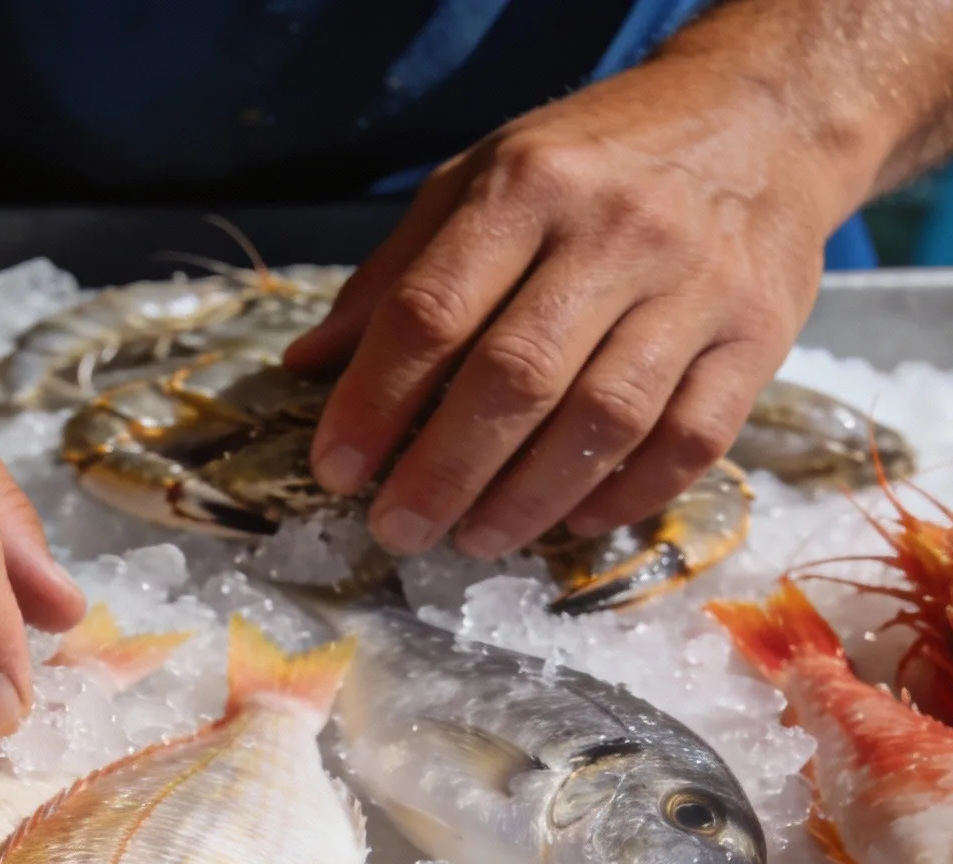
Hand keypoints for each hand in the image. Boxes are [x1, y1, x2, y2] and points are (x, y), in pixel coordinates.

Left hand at [286, 52, 870, 557]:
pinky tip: (573, 523)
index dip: (372, 403)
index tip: (336, 470)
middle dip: (442, 473)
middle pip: (514, 379)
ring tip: (475, 540)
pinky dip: (627, 496)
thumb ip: (395, 275)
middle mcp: (616, 232)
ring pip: (603, 421)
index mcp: (528, 188)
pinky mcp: (759, 337)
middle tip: (397, 530)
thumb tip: (305, 368)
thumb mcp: (480, 180)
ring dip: (527, 500)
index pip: (431, 313)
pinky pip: (691, 439)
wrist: (766, 115)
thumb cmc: (596, 161)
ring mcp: (697, 286)